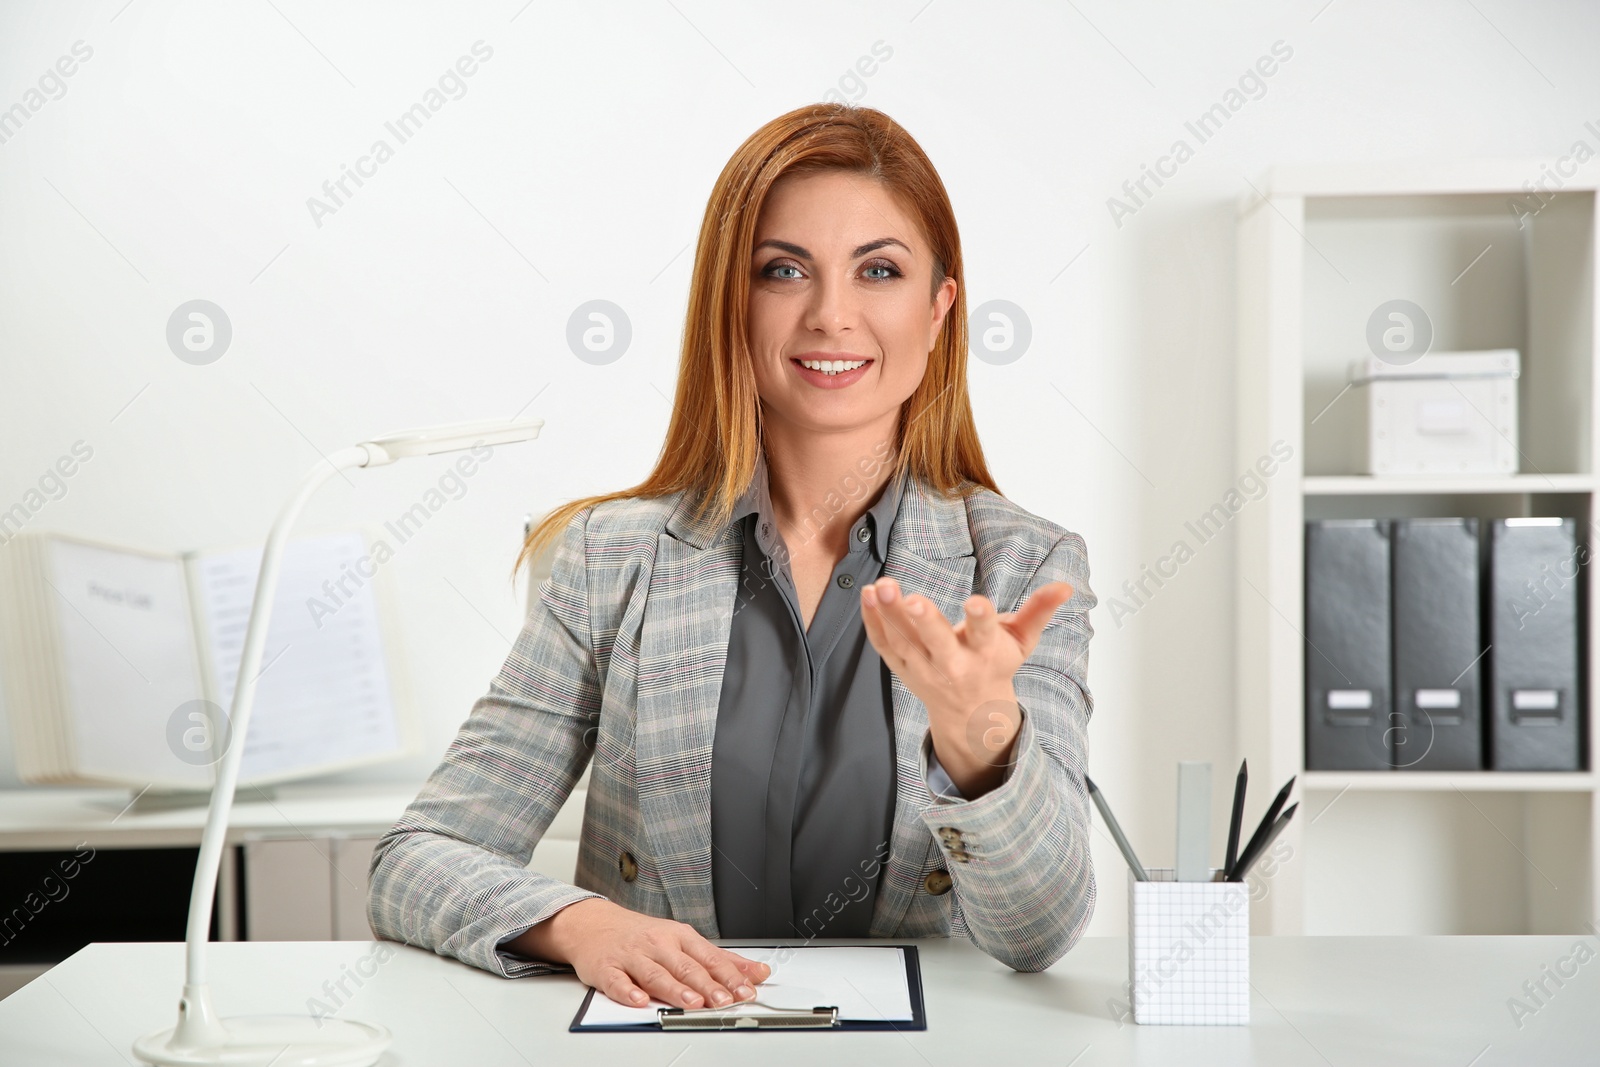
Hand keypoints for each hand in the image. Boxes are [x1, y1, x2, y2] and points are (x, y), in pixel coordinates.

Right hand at [512, 898, 770, 1008]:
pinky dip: (628, 991)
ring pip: (656, 974)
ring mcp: (632, 956)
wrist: (595, 925)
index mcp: (680, 938)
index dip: (730, 976)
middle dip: (707, 985)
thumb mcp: (684, 941)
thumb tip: (757, 972)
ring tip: (692, 1003)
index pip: (710, 958)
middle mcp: (659, 945)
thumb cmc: (643, 936)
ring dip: (675, 989)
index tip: (746, 990)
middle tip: (724, 1001)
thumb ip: (720, 960)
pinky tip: (639, 999)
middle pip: (686, 967)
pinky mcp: (607, 968)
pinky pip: (618, 981)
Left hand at [861, 576, 1073, 788]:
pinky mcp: (902, 666)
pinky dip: (873, 621)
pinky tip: (866, 594)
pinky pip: (884, 644)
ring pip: (904, 640)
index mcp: (985, 653)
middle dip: (924, 621)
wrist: (969, 711)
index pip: (984, 634)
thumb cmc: (997, 664)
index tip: (975, 602)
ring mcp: (923, 667)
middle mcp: (953, 663)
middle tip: (912, 598)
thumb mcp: (1023, 642)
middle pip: (937, 642)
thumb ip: (1039, 611)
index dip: (980, 619)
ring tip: (882, 585)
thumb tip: (1066, 586)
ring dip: (889, 613)